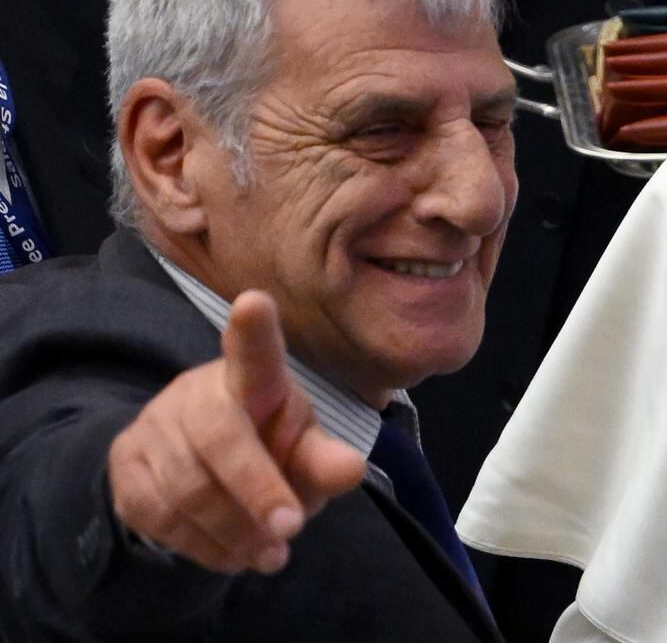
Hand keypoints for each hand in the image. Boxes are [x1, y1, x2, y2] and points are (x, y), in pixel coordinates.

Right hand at [106, 292, 365, 575]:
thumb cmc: (267, 446)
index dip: (253, 330)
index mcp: (254, 378)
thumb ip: (323, 462)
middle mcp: (197, 391)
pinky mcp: (124, 464)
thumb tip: (351, 470)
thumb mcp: (303, 453)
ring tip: (270, 555)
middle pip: (219, 434)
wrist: (201, 467)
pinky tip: (232, 555)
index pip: (253, 352)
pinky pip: (157, 513)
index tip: (254, 302)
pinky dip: (200, 544)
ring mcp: (154, 425)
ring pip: (186, 484)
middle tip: (289, 529)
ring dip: (233, 530)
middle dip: (255, 487)